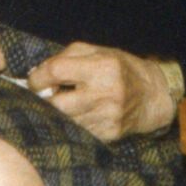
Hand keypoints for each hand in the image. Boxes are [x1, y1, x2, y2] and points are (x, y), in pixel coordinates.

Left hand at [27, 42, 175, 140]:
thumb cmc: (119, 67)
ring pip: (65, 121)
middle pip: (57, 104)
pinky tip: (74, 114)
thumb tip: (38, 72)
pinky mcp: (109, 134)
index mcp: (102, 67)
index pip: (57, 72)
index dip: (38, 77)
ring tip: (59, 103)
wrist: (151, 95)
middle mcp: (106, 94)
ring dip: (56, 113)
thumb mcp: (95, 51)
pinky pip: (78, 131)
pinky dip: (70, 123)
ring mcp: (108, 117)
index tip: (33, 81)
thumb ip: (64, 57)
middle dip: (44, 100)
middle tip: (43, 95)